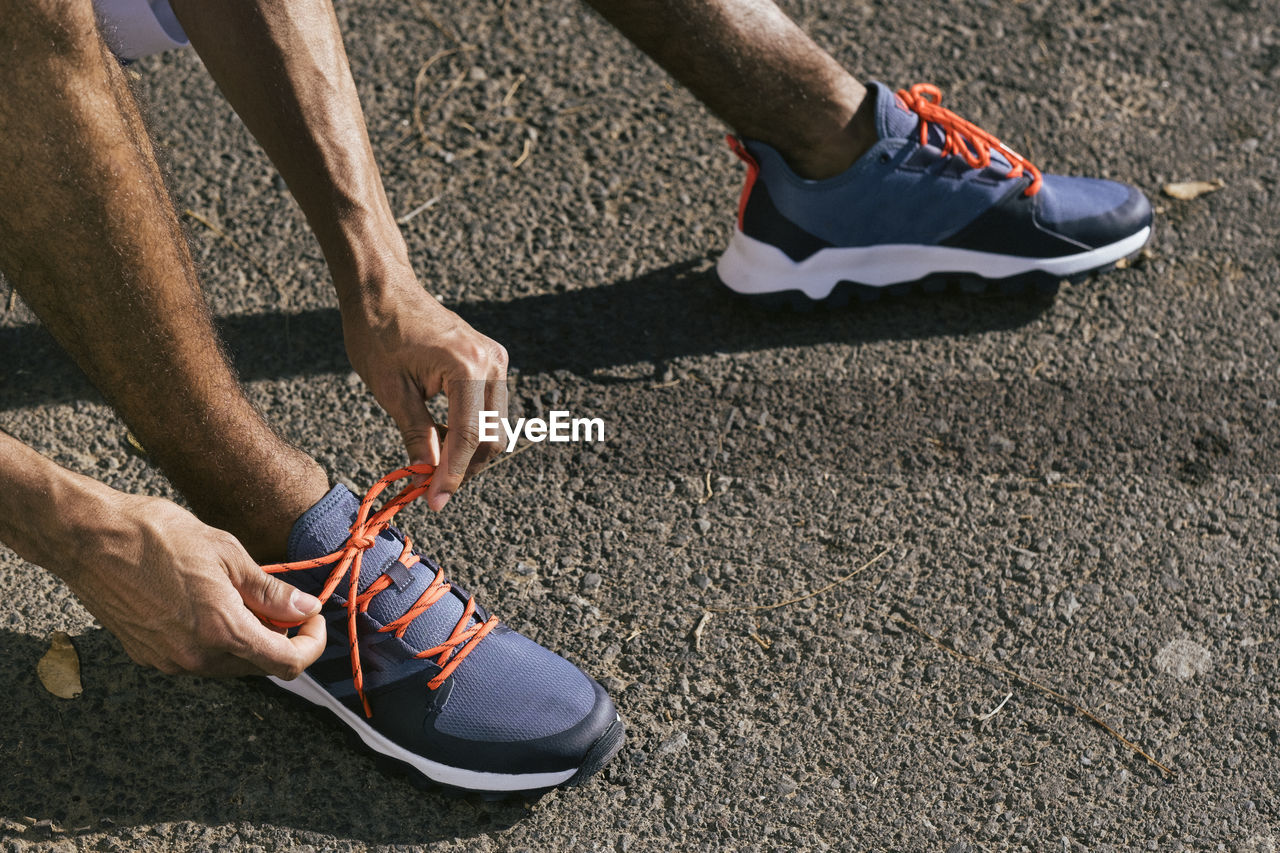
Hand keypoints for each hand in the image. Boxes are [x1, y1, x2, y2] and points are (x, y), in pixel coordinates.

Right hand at [61, 492, 325, 677]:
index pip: (287, 662)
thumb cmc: (156, 536)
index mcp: (221, 630)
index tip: (313, 619)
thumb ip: (270, 591)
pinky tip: (210, 604)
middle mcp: (195, 655)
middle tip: (281, 602)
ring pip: (229, 665)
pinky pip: (198, 658)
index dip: (311, 643)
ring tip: (242, 597)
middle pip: (259, 666)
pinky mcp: (147, 655)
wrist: (89, 539)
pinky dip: (217, 640)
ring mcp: (168, 660)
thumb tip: (306, 608)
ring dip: (247, 639)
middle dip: (280, 639)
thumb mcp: (227, 553)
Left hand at [342, 277, 508, 510]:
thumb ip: (416, 435)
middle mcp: (491, 362)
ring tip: (430, 458)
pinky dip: (469, 429)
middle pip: (491, 436)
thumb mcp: (391, 391)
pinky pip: (489, 407)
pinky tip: (440, 433)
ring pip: (494, 426)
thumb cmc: (378, 332)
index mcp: (467, 367)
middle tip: (431, 487)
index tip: (435, 502)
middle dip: (464, 467)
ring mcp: (496, 359)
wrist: (383, 290)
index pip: (468, 437)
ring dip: (467, 450)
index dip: (452, 474)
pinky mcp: (492, 360)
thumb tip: (427, 476)